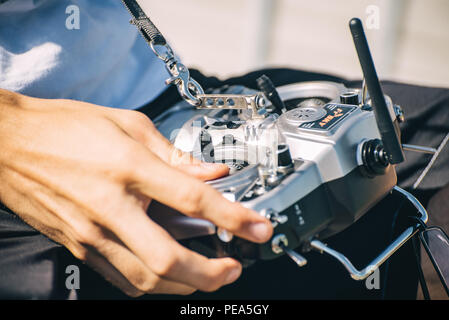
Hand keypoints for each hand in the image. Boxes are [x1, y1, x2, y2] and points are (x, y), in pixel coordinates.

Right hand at [0, 89, 272, 296]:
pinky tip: (169, 274)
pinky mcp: (79, 246)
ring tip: (208, 275)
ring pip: (145, 279)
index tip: (258, 229)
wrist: (9, 143)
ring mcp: (91, 232)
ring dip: (184, 285)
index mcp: (128, 166)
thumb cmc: (65, 127)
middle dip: (211, 274)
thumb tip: (212, 173)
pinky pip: (121, 278)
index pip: (193, 198)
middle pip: (168, 259)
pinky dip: (152, 283)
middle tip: (233, 268)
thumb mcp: (128, 125)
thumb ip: (175, 155)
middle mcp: (110, 206)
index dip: (234, 217)